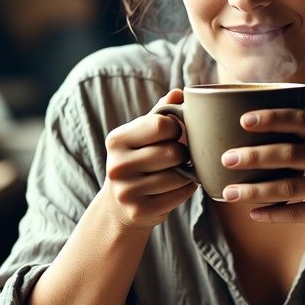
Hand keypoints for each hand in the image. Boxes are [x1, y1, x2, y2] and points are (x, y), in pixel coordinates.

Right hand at [101, 89, 196, 227]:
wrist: (120, 205)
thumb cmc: (139, 161)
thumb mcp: (143, 135)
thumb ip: (161, 114)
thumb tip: (179, 92)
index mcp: (117, 140)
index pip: (161, 125)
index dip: (176, 128)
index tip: (174, 134)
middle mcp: (117, 165)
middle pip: (172, 152)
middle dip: (184, 154)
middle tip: (180, 156)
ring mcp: (126, 191)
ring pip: (178, 176)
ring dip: (187, 174)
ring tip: (180, 171)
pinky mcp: (139, 212)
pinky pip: (179, 195)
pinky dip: (186, 190)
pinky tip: (178, 187)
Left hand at [219, 108, 304, 241]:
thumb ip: (303, 139)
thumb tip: (248, 131)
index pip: (301, 119)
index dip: (272, 118)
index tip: (244, 120)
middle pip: (290, 153)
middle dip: (255, 156)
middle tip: (227, 158)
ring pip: (289, 187)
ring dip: (255, 190)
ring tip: (229, 192)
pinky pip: (297, 212)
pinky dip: (273, 214)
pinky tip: (253, 214)